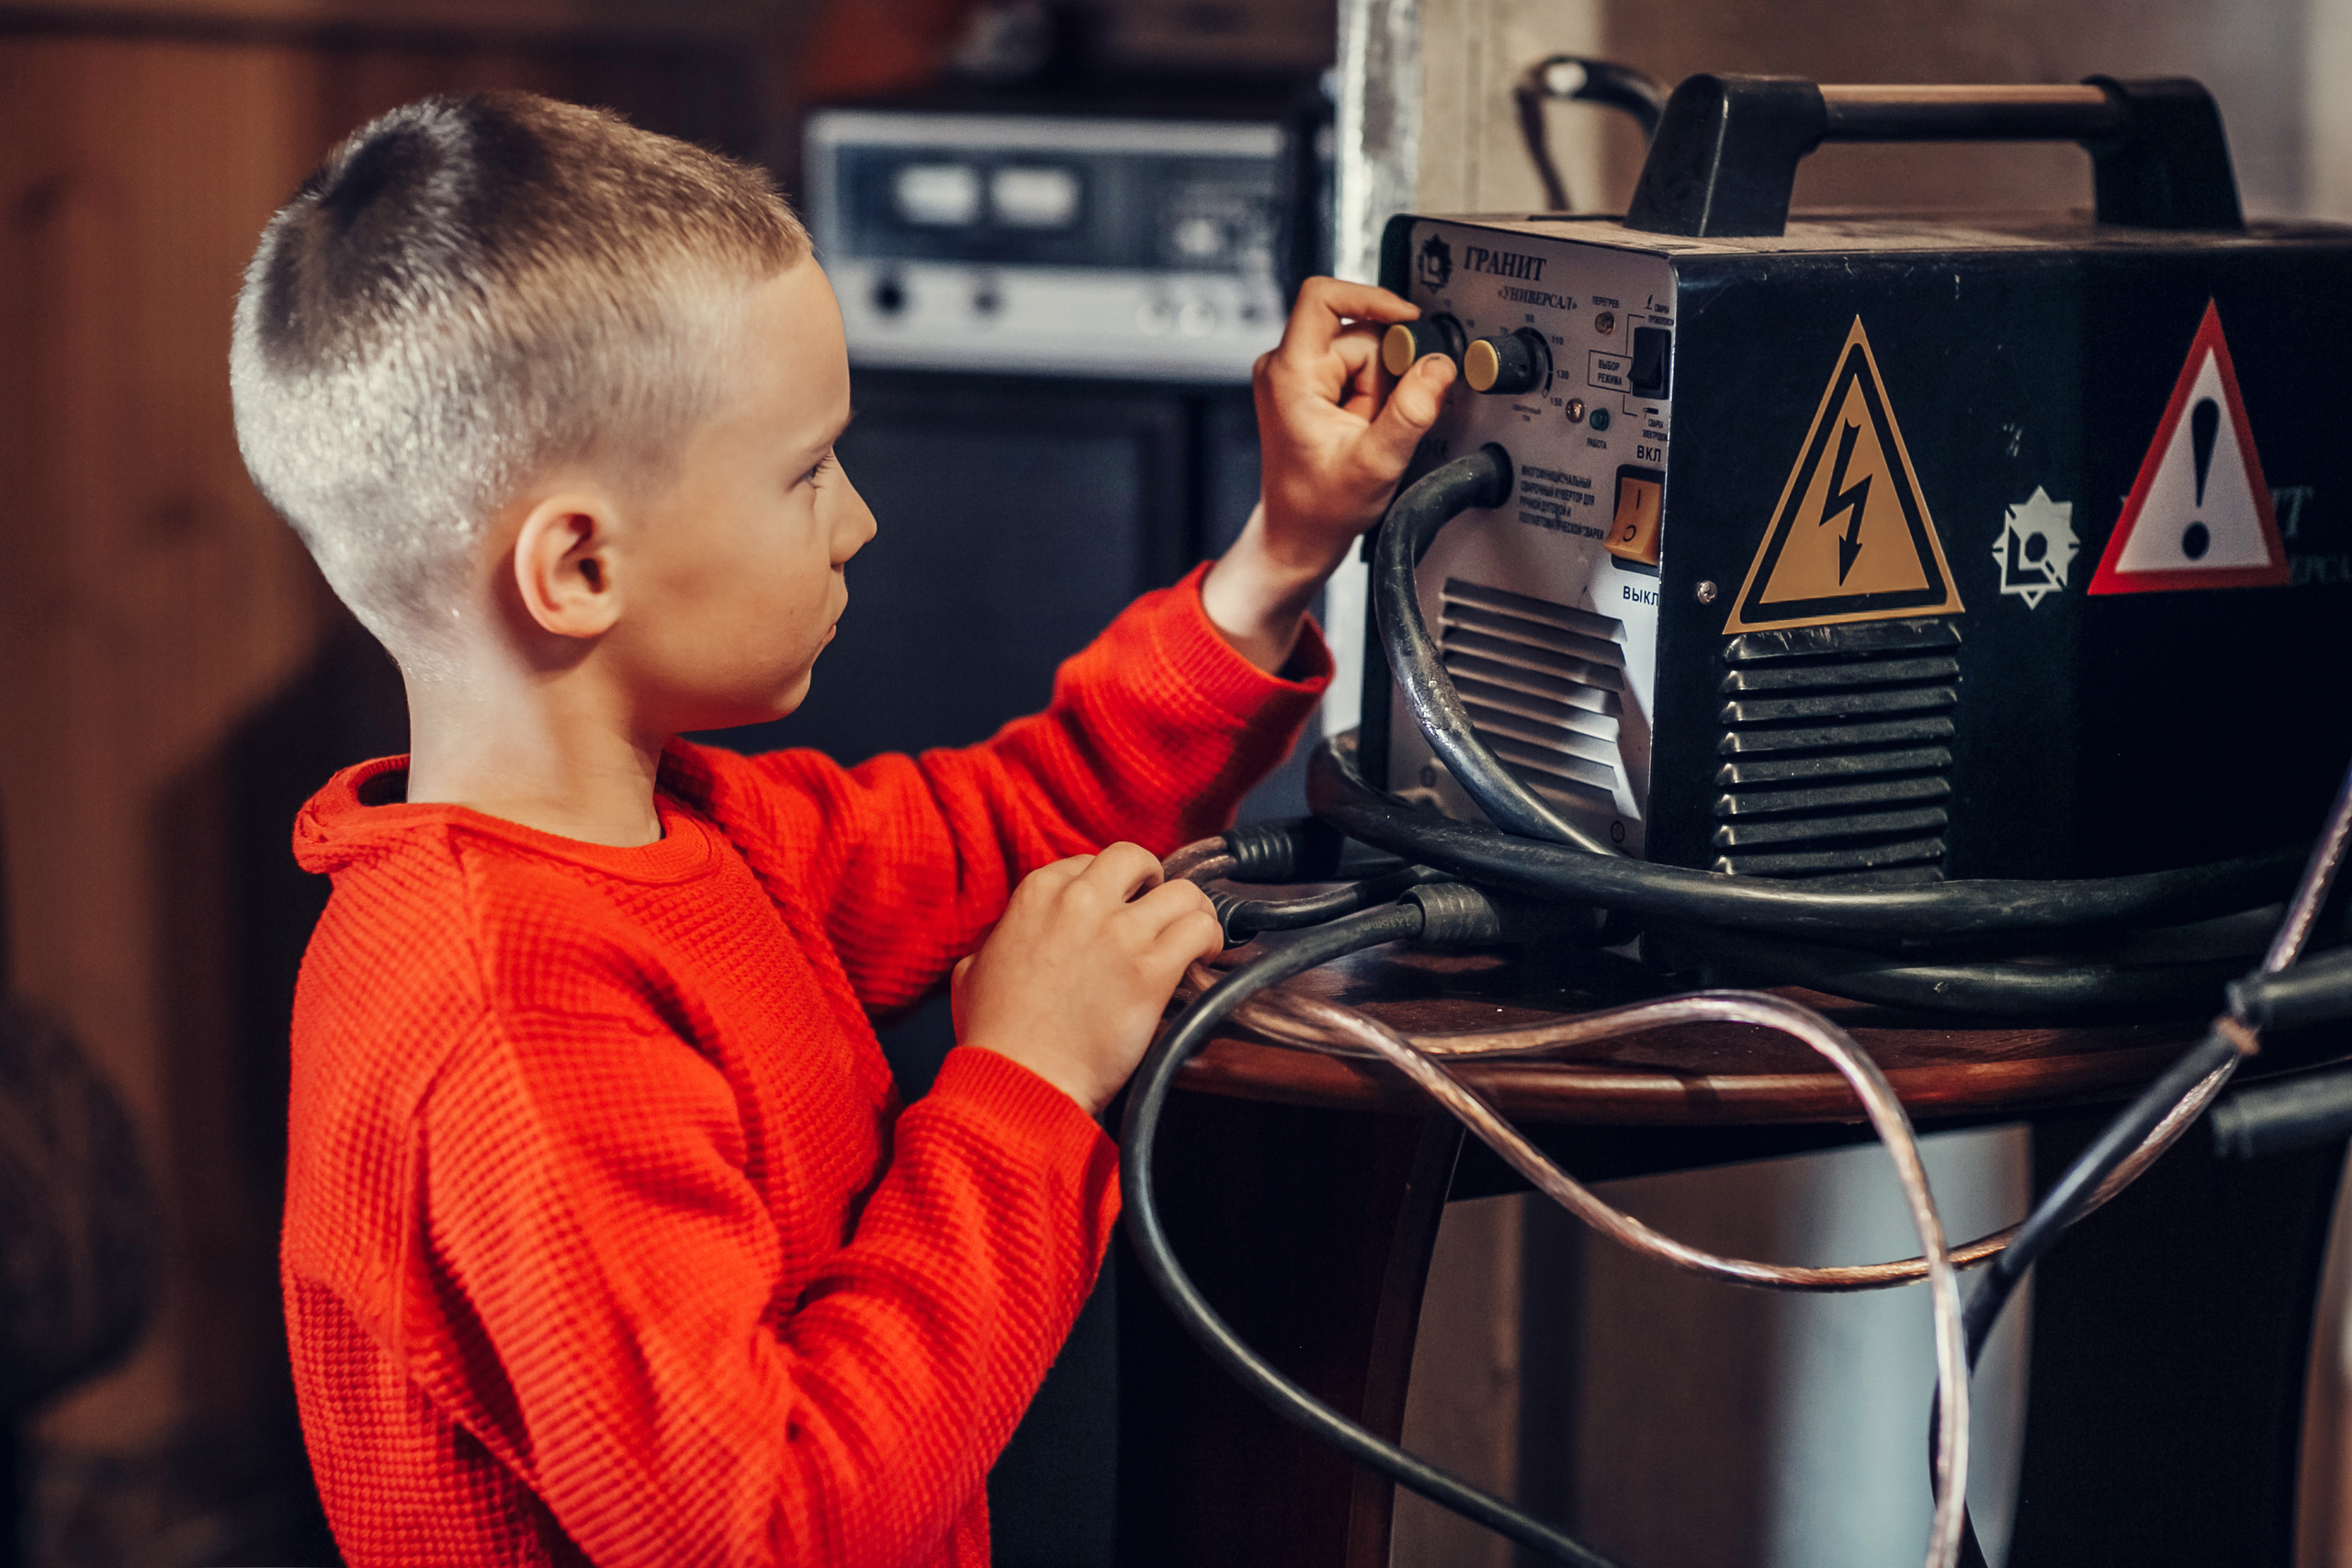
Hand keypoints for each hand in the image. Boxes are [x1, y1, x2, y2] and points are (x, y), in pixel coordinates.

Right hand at [951, 844, 1225, 1116]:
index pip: (1087, 863)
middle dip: (1149, 880)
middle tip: (1153, 910)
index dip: (1106, 888)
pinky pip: (1199, 930)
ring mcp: (1120, 934)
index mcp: (1038, 894)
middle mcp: (1080, 902)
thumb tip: (1007, 940)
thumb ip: (997, 942)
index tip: (1114, 911)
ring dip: (1190, 910)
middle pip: (1135, 859)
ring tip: (1189, 934)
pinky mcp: (1152, 971)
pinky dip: (1209, 939)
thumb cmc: (995, 1036)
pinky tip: (1202, 957)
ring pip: (1182, 890)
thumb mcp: (972, 972)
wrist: (1020, 1080)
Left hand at [1200, 278, 1456, 671]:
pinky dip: (1370, 397)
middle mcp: (1285, 366)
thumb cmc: (1320, 507)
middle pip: (1357, 332)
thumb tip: (1439, 366)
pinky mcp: (1308, 386)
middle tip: (1375, 421)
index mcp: (1290, 373)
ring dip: (1377, 389)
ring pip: (1362, 352)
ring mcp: (1294, 375)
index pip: (1323, 296)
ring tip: (1364, 431)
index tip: (1408, 321)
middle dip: (1383, 373)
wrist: (1298, 535)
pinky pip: (1356, 371)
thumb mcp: (1376, 462)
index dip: (1372, 298)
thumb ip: (1412, 411)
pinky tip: (1360, 428)